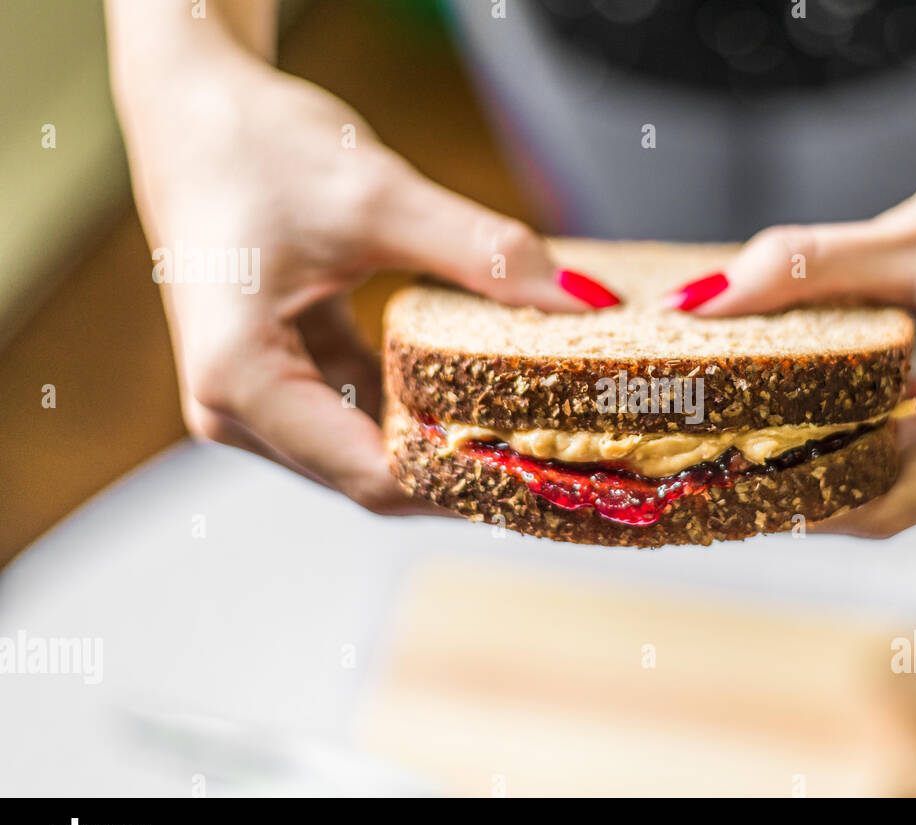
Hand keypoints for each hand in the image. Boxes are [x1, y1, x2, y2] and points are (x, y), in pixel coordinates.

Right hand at [114, 59, 615, 513]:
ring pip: (369, 451)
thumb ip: (481, 253)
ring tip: (537, 429)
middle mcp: (234, 410)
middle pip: (371, 474)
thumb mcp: (378, 197)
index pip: (373, 474)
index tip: (548, 474)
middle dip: (464, 470)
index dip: (466, 485)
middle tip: (561, 457)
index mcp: (241, 381)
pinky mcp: (277, 378)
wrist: (191, 105)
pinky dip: (419, 406)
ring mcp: (252, 400)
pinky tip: (483, 393)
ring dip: (446, 442)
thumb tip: (580, 299)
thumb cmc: (255, 145)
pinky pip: (360, 414)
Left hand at [669, 103, 915, 536]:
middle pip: (901, 492)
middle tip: (719, 450)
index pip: (894, 504)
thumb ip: (809, 270)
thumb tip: (700, 301)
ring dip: (843, 444)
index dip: (804, 501)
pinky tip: (825, 392)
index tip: (725, 486)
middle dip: (812, 470)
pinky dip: (883, 421)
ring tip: (754, 419)